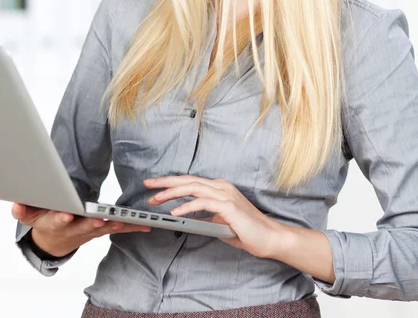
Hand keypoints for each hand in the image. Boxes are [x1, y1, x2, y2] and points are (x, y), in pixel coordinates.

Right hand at [11, 202, 151, 256]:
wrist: (54, 241)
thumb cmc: (44, 221)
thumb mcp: (29, 216)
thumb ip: (23, 210)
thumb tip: (17, 204)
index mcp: (55, 223)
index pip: (57, 222)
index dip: (61, 219)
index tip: (66, 215)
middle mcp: (74, 228)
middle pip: (83, 226)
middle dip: (91, 223)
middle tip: (99, 220)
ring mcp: (89, 230)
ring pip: (103, 228)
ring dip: (114, 224)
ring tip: (125, 220)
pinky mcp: (101, 229)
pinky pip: (117, 227)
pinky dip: (131, 226)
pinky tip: (145, 225)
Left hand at [144, 175, 288, 257]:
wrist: (270, 237)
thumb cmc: (246, 230)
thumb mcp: (220, 221)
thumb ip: (205, 216)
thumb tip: (187, 217)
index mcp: (218, 187)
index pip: (190, 181)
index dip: (170, 182)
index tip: (154, 185)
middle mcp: (221, 186)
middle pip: (188, 180)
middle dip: (165, 182)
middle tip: (148, 185)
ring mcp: (225, 195)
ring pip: (192, 188)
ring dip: (172, 193)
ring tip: (156, 200)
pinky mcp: (228, 206)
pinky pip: (202, 203)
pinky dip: (186, 207)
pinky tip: (174, 214)